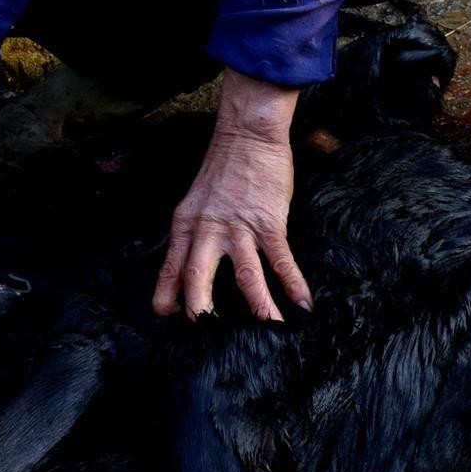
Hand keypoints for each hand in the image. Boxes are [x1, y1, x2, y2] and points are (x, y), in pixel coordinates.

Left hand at [152, 70, 312, 321]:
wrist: (247, 135)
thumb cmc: (223, 170)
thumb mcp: (195, 202)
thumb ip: (193, 234)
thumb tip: (192, 267)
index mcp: (186, 225)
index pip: (170, 266)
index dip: (167, 294)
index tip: (167, 316)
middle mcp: (208, 229)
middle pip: (197, 276)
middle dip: (200, 311)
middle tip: (208, 337)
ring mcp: (239, 227)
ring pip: (246, 275)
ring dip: (259, 307)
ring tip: (269, 332)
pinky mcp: (269, 222)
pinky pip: (281, 259)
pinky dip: (293, 284)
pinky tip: (303, 305)